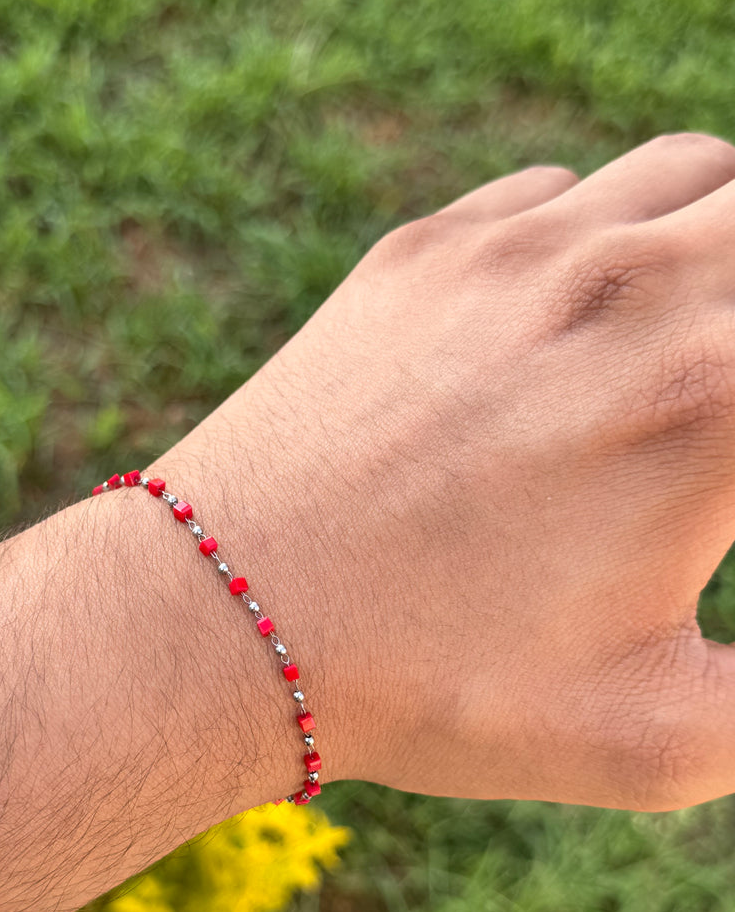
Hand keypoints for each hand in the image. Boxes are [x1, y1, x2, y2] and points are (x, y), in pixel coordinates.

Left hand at [151, 133, 734, 811]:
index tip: (722, 482)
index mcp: (716, 398)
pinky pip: (558, 192)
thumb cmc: (434, 685)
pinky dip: (601, 230)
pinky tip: (574, 315)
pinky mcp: (425, 250)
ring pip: (692, 172)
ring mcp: (518, 251)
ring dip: (719, 234)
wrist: (226, 618)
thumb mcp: (649, 739)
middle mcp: (629, 286)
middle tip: (722, 398)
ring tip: (699, 324)